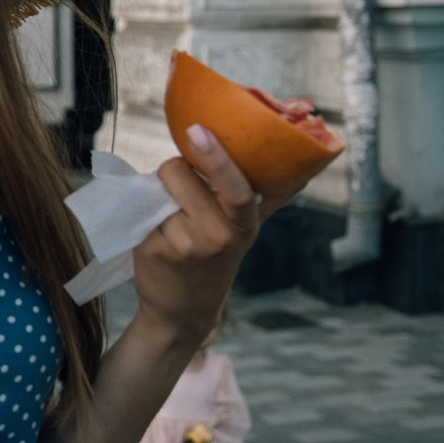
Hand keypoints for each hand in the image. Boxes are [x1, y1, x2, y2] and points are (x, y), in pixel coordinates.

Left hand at [131, 125, 261, 344]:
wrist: (181, 312)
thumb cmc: (213, 262)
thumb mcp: (244, 233)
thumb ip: (267, 200)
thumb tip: (302, 172)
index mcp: (243, 224)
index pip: (236, 187)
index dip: (216, 158)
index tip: (198, 130)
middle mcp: (216, 235)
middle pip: (178, 171)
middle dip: (174, 173)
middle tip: (181, 195)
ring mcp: (183, 243)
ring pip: (157, 186)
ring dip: (158, 193)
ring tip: (171, 219)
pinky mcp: (153, 249)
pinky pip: (141, 207)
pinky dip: (143, 213)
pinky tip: (156, 236)